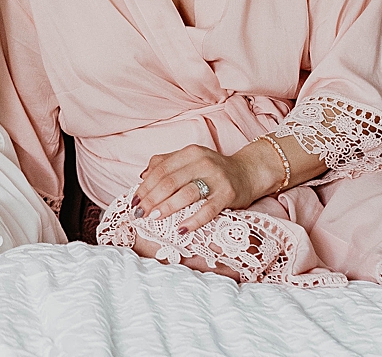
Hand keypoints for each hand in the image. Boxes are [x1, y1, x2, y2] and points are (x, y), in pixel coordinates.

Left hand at [132, 144, 276, 233]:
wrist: (247, 173)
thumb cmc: (213, 170)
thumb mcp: (190, 161)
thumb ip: (166, 164)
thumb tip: (142, 176)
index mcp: (189, 153)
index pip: (160, 169)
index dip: (145, 187)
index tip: (134, 202)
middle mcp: (202, 162)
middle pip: (170, 181)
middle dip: (151, 199)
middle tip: (140, 213)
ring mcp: (216, 178)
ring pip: (186, 193)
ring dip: (167, 207)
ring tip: (154, 218)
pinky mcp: (228, 194)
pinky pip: (208, 209)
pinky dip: (194, 220)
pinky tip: (182, 228)